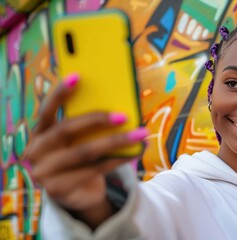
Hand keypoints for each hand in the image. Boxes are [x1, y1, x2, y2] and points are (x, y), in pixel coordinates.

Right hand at [25, 74, 147, 227]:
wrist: (78, 194)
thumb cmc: (80, 157)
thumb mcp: (78, 141)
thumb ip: (87, 126)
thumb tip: (118, 105)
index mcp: (39, 133)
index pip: (46, 110)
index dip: (60, 93)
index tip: (78, 76)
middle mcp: (35, 151)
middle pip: (66, 130)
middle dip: (97, 119)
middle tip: (124, 115)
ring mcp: (44, 172)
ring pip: (85, 152)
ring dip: (116, 142)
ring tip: (140, 134)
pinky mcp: (59, 189)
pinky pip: (95, 170)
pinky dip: (118, 159)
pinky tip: (135, 152)